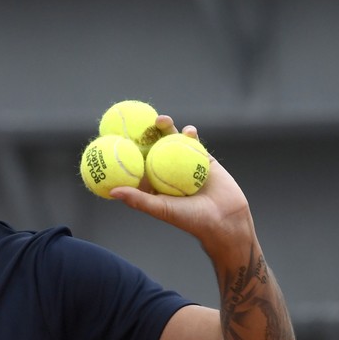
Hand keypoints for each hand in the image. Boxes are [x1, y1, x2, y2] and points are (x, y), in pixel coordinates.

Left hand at [110, 115, 253, 251]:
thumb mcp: (161, 208)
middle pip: (154, 147)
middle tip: (138, 122)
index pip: (137, 163)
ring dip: (167, 128)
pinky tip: (188, 130)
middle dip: (145, 133)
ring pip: (173, 141)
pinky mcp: (203, 159)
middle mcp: (168, 171)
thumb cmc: (191, 219)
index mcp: (155, 184)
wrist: (225, 219)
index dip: (127, 150)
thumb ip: (138, 199)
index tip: (116, 136)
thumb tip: (112, 191)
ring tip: (161, 120)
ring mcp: (185, 163)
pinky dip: (191, 134)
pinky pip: (195, 143)